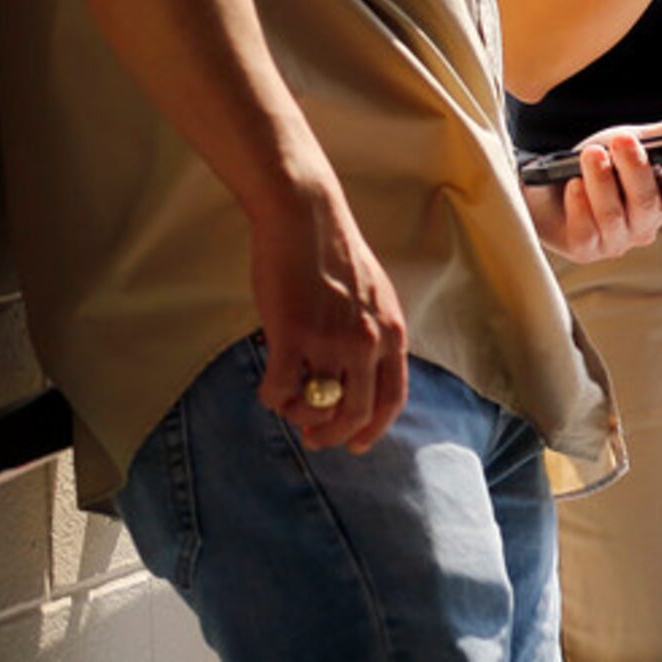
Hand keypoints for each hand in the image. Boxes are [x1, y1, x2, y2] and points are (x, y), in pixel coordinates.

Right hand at [246, 183, 408, 454]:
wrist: (306, 218)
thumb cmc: (334, 255)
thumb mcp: (373, 298)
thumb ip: (372, 336)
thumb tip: (357, 377)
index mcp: (391, 333)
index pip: (392, 399)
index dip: (374, 429)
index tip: (356, 444)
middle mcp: (367, 342)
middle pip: (356, 413)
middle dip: (333, 434)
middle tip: (312, 435)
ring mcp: (331, 340)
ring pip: (316, 406)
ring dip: (299, 416)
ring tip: (289, 404)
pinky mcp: (292, 334)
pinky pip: (279, 389)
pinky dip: (272, 397)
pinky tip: (268, 387)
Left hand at [524, 106, 661, 262]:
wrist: (545, 185)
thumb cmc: (596, 165)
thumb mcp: (635, 141)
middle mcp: (644, 224)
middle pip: (648, 203)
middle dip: (634, 169)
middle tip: (622, 139)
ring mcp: (616, 240)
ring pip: (615, 214)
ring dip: (601, 180)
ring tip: (591, 155)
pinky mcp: (586, 249)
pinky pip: (587, 229)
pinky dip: (580, 203)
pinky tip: (573, 184)